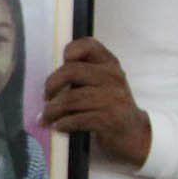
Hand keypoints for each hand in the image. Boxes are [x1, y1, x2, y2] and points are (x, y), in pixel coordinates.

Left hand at [42, 36, 151, 166]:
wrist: (132, 133)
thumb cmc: (107, 105)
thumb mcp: (99, 83)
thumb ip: (80, 75)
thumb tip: (47, 83)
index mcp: (108, 63)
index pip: (88, 45)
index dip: (71, 50)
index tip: (61, 63)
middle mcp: (112, 77)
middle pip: (71, 71)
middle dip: (51, 85)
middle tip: (46, 97)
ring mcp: (113, 97)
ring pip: (70, 99)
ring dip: (52, 111)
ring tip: (45, 118)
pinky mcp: (111, 118)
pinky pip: (78, 119)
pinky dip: (63, 124)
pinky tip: (58, 127)